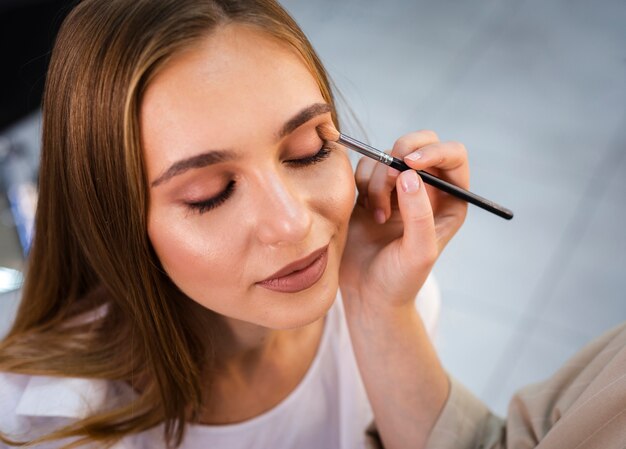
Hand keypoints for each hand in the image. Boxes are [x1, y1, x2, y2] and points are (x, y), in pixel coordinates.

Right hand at [339, 130, 468, 312]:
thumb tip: (409, 175)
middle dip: (399, 154)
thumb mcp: (418, 252)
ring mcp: (397, 187)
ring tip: (378, 216)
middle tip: (387, 176)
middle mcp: (426, 188)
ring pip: (386, 155)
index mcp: (450, 199)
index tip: (409, 162)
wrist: (368, 294)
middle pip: (419, 143)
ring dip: (377, 181)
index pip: (452, 156)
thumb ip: (419, 214)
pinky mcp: (370, 191)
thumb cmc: (400, 280)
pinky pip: (364, 167)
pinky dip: (361, 184)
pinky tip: (366, 213)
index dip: (434, 151)